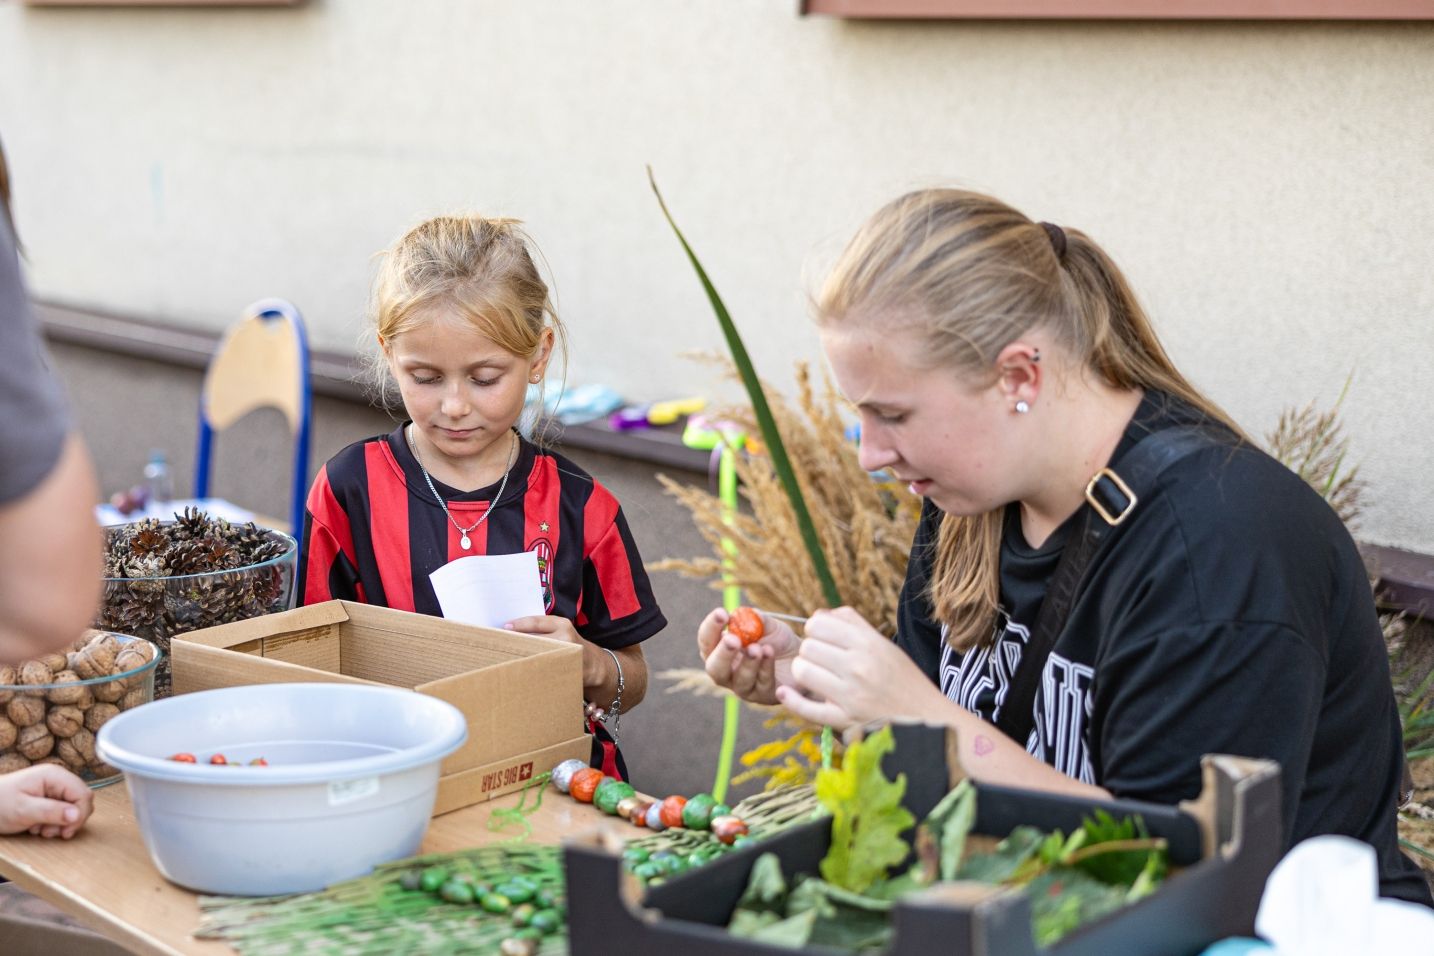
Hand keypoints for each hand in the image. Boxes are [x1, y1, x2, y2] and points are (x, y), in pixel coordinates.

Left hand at [0, 764, 94, 838]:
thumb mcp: (23, 810)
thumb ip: (51, 811)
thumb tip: (77, 815)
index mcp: (54, 776)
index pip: (83, 794)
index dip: (80, 814)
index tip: (65, 831)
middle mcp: (58, 779)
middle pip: (81, 801)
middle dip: (69, 820)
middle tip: (49, 832)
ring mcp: (54, 788)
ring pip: (73, 808)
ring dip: (60, 823)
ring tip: (39, 829)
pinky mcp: (50, 797)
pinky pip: (63, 811)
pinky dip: (54, 822)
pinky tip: (38, 826)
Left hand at [504, 614, 601, 684]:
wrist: (593, 664)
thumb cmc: (570, 644)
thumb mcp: (561, 630)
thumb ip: (543, 629)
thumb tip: (512, 629)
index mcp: (562, 624)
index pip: (536, 622)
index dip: (518, 624)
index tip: (504, 627)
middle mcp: (565, 638)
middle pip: (534, 639)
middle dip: (517, 641)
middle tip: (499, 643)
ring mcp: (564, 656)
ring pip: (536, 655)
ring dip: (520, 655)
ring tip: (504, 656)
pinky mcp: (563, 671)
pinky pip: (541, 668)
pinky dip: (529, 668)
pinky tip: (518, 669)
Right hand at [697, 607, 799, 705]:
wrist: (804, 658)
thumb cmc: (778, 641)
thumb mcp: (768, 625)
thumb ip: (756, 619)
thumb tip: (742, 613)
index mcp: (721, 651)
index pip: (707, 641)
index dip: (711, 627)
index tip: (722, 613)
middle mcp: (728, 672)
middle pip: (714, 668)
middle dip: (722, 653)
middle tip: (732, 639)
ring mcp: (745, 687)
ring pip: (739, 681)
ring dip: (747, 663)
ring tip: (757, 648)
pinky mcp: (765, 696)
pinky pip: (762, 684)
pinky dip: (766, 667)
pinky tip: (770, 652)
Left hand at [776, 606, 943, 729]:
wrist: (927, 715)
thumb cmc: (902, 676)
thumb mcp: (882, 642)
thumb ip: (850, 622)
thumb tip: (817, 614)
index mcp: (868, 643)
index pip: (817, 624)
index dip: (815, 630)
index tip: (823, 639)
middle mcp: (859, 667)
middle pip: (807, 647)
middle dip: (810, 651)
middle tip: (821, 660)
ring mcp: (852, 695)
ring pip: (802, 672)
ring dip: (803, 672)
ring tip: (816, 675)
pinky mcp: (846, 720)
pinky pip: (807, 709)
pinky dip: (791, 700)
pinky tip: (784, 693)